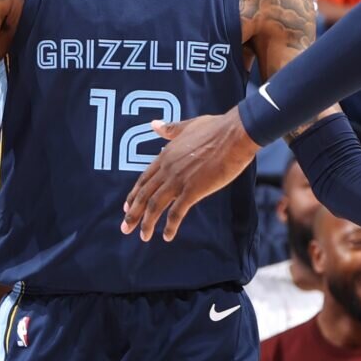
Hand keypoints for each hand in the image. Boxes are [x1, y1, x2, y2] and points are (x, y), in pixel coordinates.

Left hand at [122, 108, 258, 240]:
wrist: (235, 134)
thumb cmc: (216, 128)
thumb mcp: (188, 126)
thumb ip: (170, 129)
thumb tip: (154, 124)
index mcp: (166, 156)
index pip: (144, 179)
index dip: (134, 195)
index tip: (127, 207)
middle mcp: (168, 169)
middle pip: (144, 195)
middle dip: (133, 214)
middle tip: (125, 228)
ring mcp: (179, 180)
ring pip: (155, 205)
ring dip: (147, 223)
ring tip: (143, 237)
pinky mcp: (193, 190)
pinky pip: (177, 212)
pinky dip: (170, 226)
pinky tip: (167, 236)